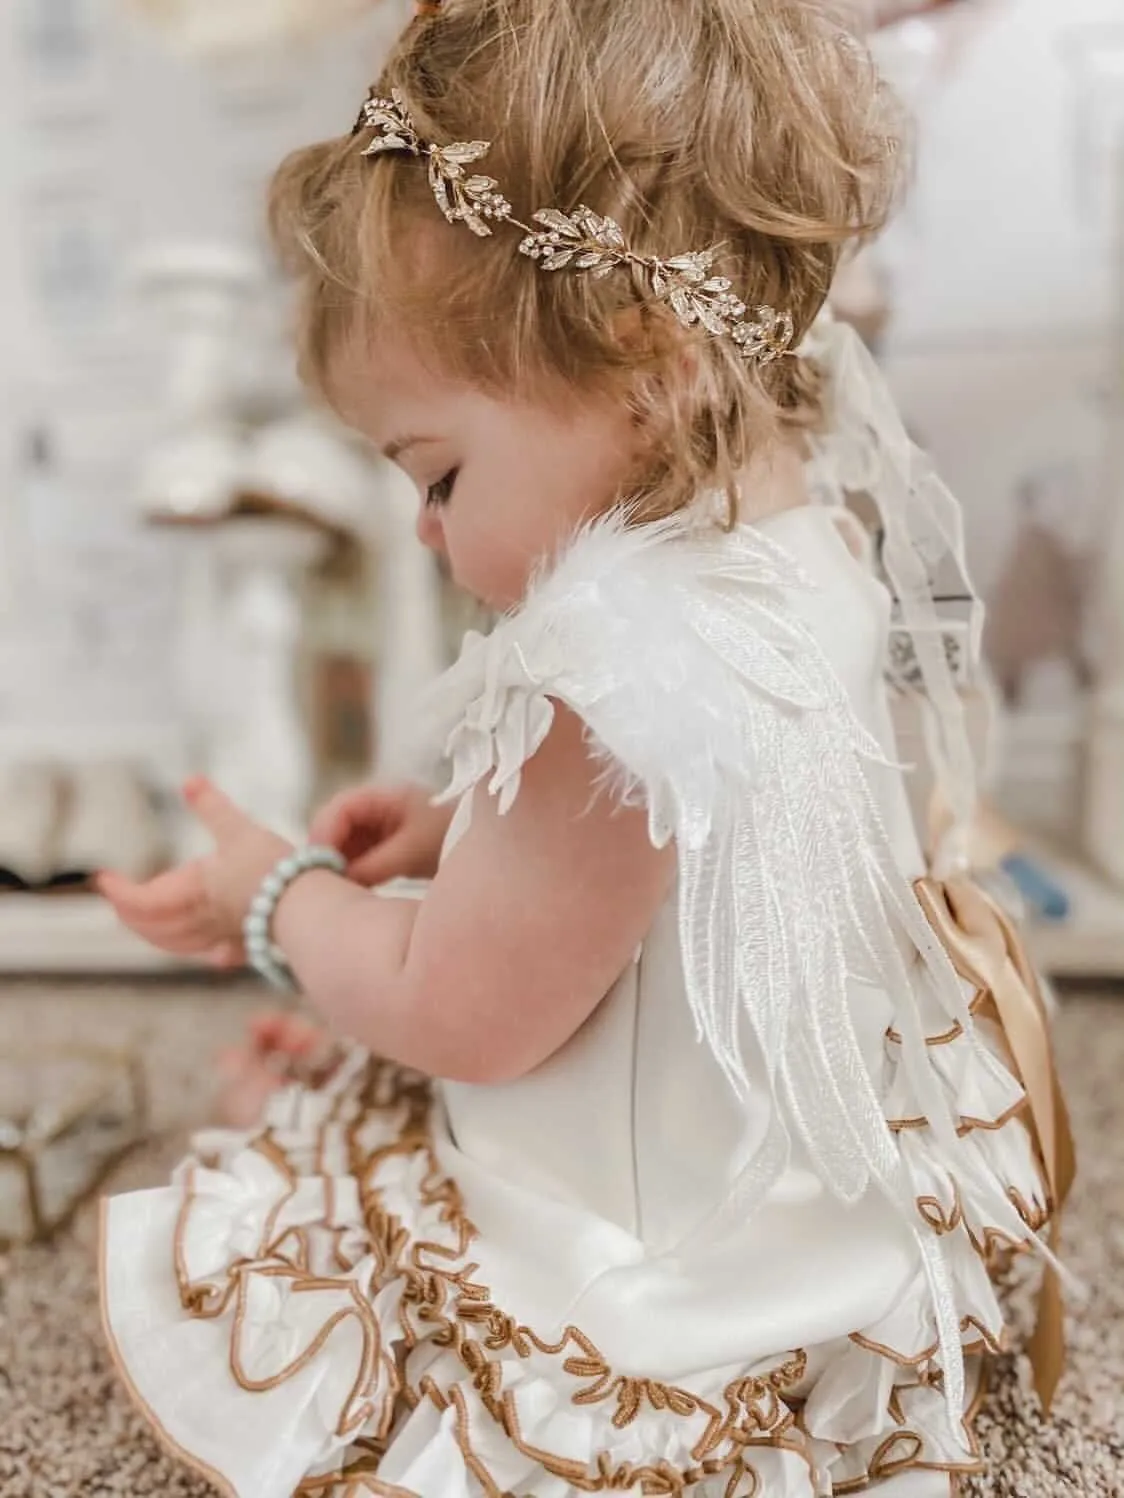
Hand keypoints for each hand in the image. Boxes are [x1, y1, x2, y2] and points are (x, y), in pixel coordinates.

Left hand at [96, 777, 291, 967]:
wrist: (308, 905)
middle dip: (132, 915)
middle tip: (120, 899)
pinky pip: (218, 953)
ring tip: (152, 924)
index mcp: (194, 893)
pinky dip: (207, 953)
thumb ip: (212, 806)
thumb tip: (189, 780)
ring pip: (181, 943)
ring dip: (158, 935)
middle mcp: (203, 919)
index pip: (141, 901)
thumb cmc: (273, 868)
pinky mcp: (248, 940)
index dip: (118, 892)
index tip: (103, 878)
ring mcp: (225, 934)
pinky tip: (214, 958)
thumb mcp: (239, 829)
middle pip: (155, 928)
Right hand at [309, 781, 453, 885]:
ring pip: (341, 844)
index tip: (318, 865)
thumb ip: (376, 864)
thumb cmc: (451, 836)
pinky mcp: (381, 845)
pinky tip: (352, 892)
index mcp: (385, 795)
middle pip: (334, 825)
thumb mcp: (414, 850)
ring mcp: (377, 826)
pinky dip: (349, 873)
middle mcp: (376, 806)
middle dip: (326, 852)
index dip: (324, 834)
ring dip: (336, 865)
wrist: (482, 847)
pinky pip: (353, 857)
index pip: (340, 808)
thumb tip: (340, 879)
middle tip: (321, 883)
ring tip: (337, 890)